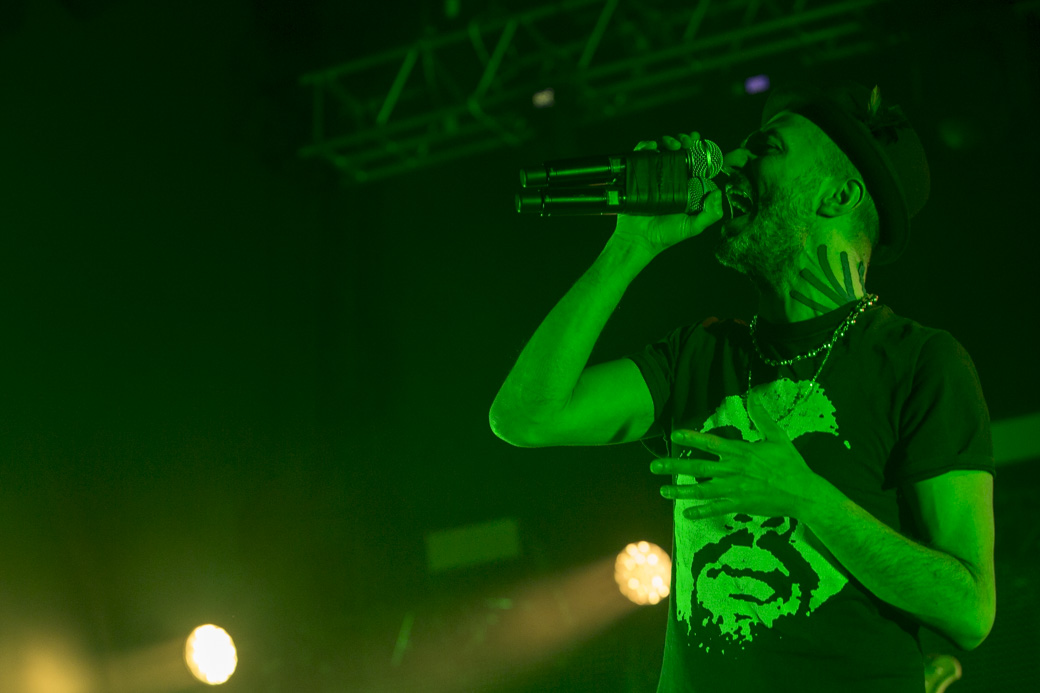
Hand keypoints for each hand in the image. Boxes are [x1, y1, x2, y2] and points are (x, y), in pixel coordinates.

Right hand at [612, 132, 723, 257]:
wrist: (638, 239)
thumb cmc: (666, 235)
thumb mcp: (694, 227)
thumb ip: (711, 214)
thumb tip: (718, 192)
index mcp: (687, 185)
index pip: (697, 161)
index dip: (701, 149)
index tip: (702, 143)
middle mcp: (672, 177)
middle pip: (680, 150)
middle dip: (685, 140)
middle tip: (688, 142)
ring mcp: (654, 174)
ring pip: (662, 148)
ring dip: (669, 140)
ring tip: (673, 145)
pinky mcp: (637, 173)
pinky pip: (641, 154)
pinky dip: (646, 146)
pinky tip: (652, 147)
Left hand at [649, 393, 826, 520]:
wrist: (804, 493)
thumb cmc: (791, 464)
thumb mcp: (777, 437)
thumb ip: (762, 417)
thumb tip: (754, 395)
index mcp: (740, 452)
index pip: (710, 442)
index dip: (691, 438)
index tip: (674, 435)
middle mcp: (732, 470)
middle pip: (697, 466)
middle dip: (673, 466)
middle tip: (654, 466)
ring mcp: (733, 489)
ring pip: (701, 489)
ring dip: (680, 490)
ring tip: (662, 491)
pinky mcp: (739, 505)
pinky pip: (715, 508)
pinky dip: (700, 511)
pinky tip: (685, 513)